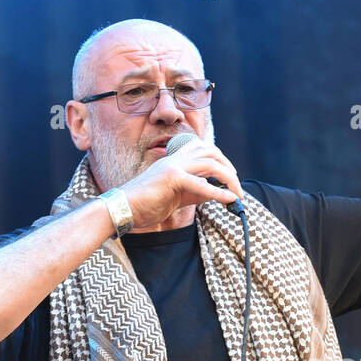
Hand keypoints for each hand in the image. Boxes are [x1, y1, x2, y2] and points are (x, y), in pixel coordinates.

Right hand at [121, 139, 243, 225]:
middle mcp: (175, 158)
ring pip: (210, 164)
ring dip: (229, 179)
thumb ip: (197, 193)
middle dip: (229, 169)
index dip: (221, 162)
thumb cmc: (146, 204)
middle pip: (211, 153)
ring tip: (238, 195)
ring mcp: (173, 166)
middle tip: (238, 188)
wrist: (123, 209)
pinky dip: (219, 193)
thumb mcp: (178, 196)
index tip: (231, 179)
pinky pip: (201, 184)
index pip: (204, 151)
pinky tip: (230, 199)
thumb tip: (218, 195)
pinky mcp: (172, 178)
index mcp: (175, 160)